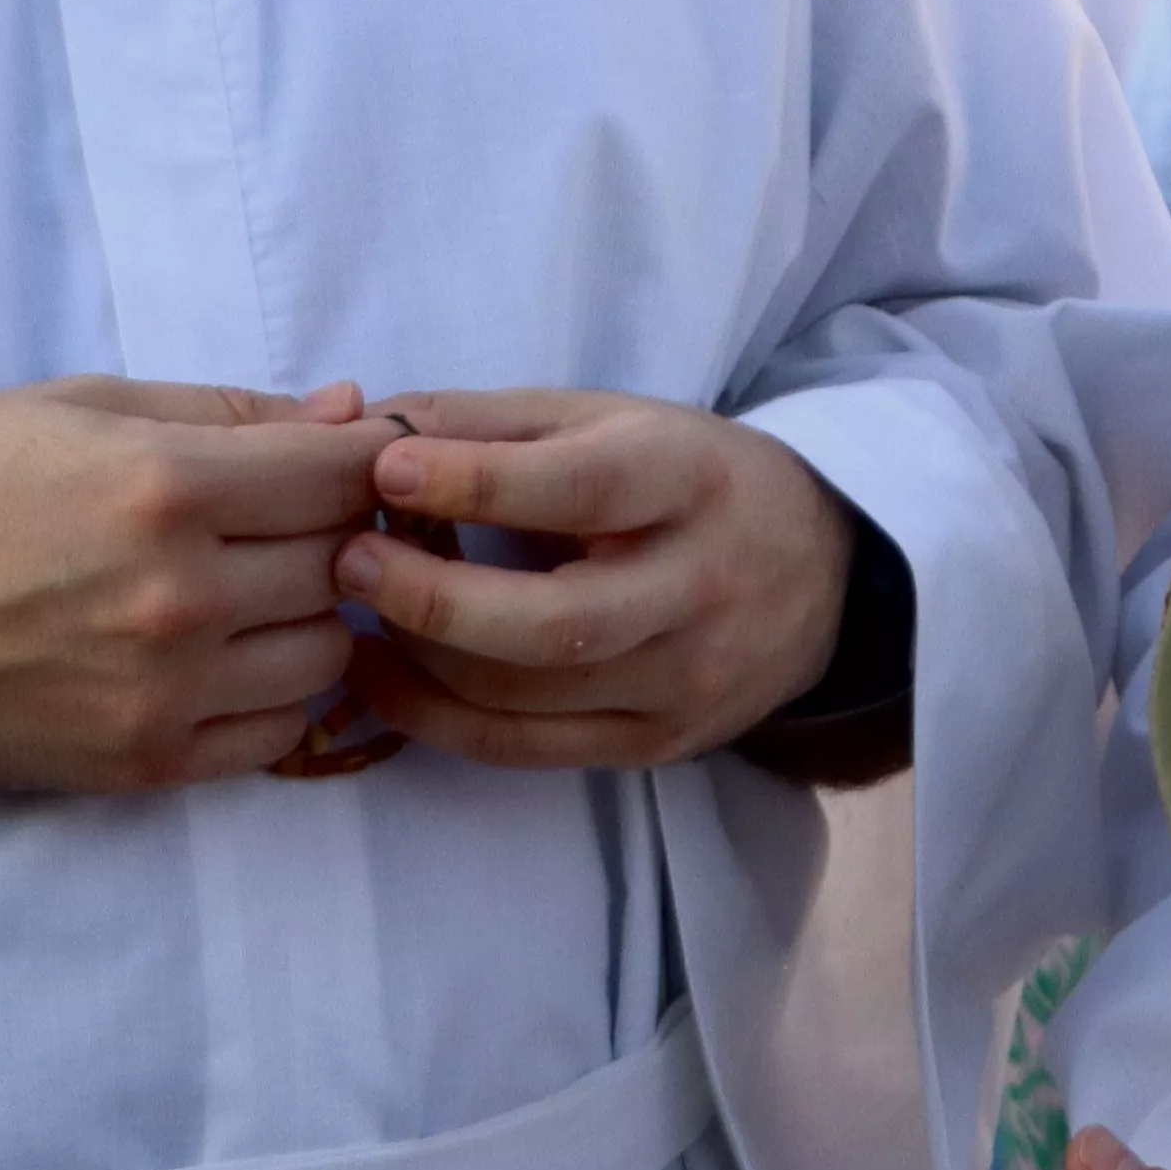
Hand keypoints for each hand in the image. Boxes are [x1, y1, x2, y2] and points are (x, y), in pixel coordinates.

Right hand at [0, 376, 392, 796]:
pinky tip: (226, 658)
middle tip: (291, 520)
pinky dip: (274, 694)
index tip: (342, 458)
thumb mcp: (79, 407)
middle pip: (345, 561)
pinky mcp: (141, 763)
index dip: (359, 458)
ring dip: (311, 615)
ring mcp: (165, 689)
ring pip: (326, 653)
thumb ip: (225, 411)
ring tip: (256, 589)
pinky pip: (275, 735)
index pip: (343, 472)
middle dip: (336, 531)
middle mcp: (180, 593)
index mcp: (165, 485)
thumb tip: (348, 411)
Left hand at [332, 389, 850, 771]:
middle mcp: (697, 589)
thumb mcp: (609, 420)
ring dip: (420, 662)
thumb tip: (363, 429)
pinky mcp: (659, 745)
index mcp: (688, 482)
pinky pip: (528, 750)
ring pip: (529, 696)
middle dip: (434, 599)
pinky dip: (439, 720)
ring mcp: (682, 681)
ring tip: (352, 618)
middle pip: (554, 622)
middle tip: (347, 562)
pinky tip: (383, 680)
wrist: (823, 573)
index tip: (385, 468)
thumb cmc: (687, 475)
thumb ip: (490, 423)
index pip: (581, 489)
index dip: (476, 481)